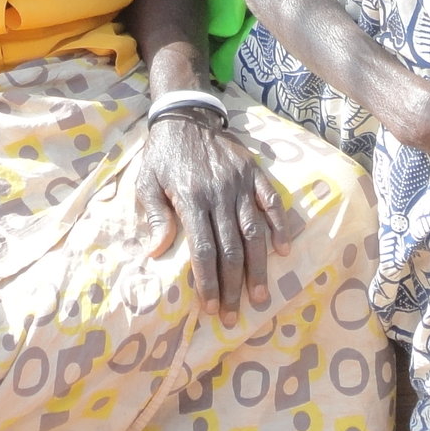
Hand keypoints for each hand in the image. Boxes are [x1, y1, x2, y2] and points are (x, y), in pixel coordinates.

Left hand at [137, 109, 294, 324]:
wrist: (185, 115)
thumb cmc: (163, 155)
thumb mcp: (146, 182)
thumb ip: (155, 216)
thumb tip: (156, 252)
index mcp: (190, 199)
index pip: (203, 250)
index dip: (207, 282)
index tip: (209, 307)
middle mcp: (219, 194)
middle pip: (231, 249)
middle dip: (233, 286)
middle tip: (234, 315)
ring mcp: (240, 184)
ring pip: (253, 232)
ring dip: (259, 267)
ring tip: (261, 296)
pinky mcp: (254, 173)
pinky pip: (272, 202)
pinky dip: (279, 227)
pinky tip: (283, 251)